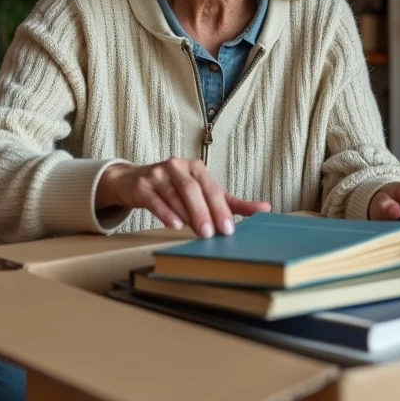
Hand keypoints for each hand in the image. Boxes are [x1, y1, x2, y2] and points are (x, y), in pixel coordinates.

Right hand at [96, 158, 270, 237]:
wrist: (134, 181)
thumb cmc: (175, 188)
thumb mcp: (203, 193)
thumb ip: (231, 203)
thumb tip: (265, 209)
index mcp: (196, 167)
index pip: (211, 188)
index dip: (220, 208)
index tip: (228, 228)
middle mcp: (177, 166)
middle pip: (193, 189)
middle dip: (204, 212)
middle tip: (212, 234)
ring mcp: (158, 174)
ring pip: (174, 194)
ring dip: (187, 214)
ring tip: (197, 232)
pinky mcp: (142, 185)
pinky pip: (155, 199)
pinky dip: (165, 212)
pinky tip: (174, 225)